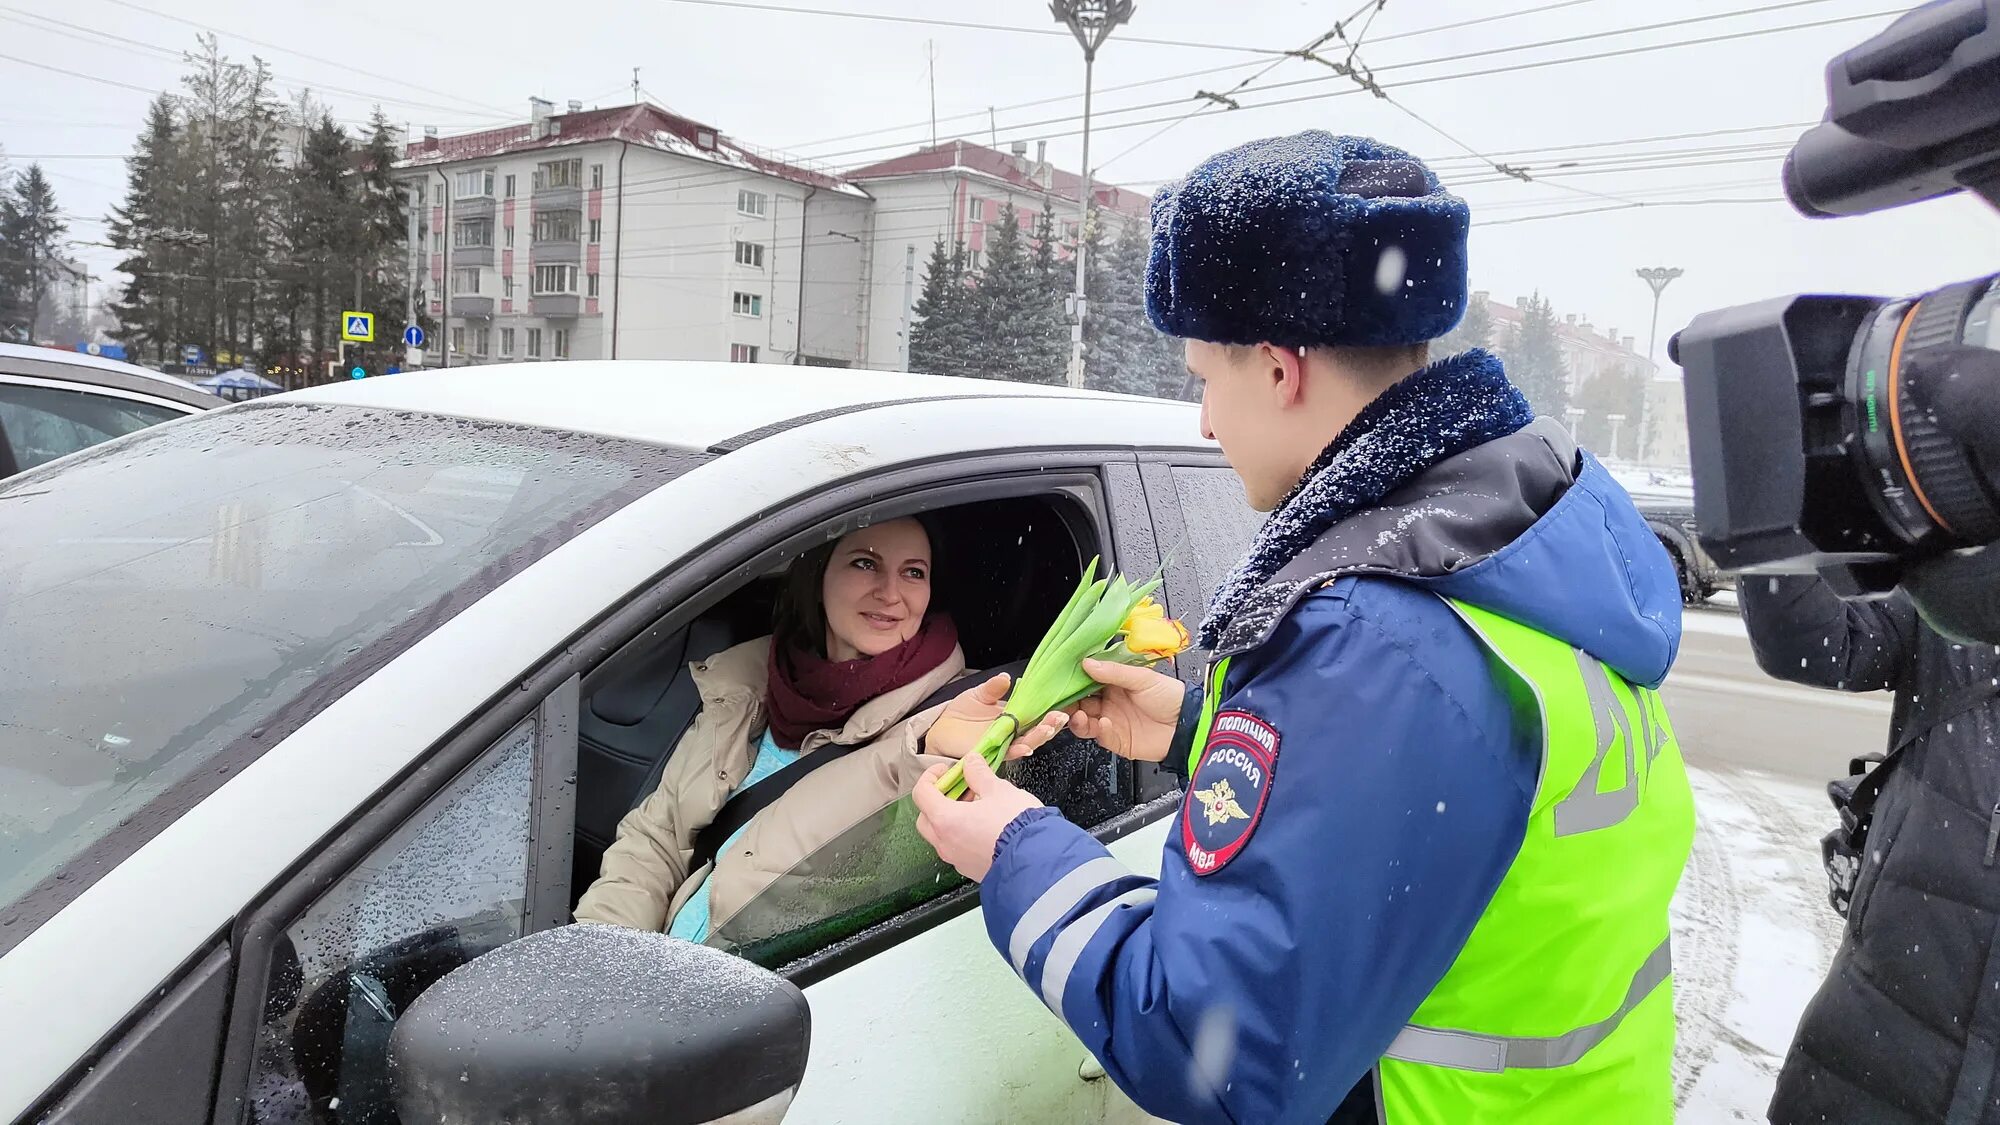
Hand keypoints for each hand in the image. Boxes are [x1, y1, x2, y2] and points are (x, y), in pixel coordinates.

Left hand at [912, 751, 1041, 881]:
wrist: (1038, 861)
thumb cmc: (1017, 825)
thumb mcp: (999, 790)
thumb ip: (980, 774)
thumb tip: (971, 763)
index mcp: (946, 820)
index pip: (922, 794)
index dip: (931, 776)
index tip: (946, 770)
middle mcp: (945, 843)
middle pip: (926, 817)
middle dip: (938, 800)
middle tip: (959, 789)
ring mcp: (957, 860)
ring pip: (941, 836)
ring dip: (952, 818)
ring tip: (977, 806)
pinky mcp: (971, 870)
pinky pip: (958, 849)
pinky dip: (963, 835)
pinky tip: (985, 826)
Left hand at [924, 673, 1069, 760]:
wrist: (940, 731)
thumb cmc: (960, 714)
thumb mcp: (977, 694)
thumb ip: (992, 688)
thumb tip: (1006, 678)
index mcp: (1013, 716)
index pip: (1036, 714)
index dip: (1048, 711)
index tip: (1060, 704)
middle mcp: (1012, 731)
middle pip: (1037, 730)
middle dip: (1050, 724)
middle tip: (1060, 717)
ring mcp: (1003, 743)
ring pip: (1027, 742)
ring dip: (1039, 737)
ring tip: (1048, 728)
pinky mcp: (992, 753)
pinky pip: (1008, 754)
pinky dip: (1018, 750)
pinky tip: (1026, 746)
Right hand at [1068, 659, 1186, 763]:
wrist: (1187, 725)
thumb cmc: (1170, 697)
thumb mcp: (1142, 678)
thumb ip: (1113, 672)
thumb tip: (1087, 663)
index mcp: (1114, 684)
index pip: (1086, 682)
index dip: (1073, 681)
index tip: (1061, 679)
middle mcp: (1109, 702)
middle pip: (1079, 702)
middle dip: (1068, 702)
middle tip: (1062, 701)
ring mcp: (1111, 721)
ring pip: (1083, 721)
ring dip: (1077, 718)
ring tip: (1078, 715)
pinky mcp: (1116, 740)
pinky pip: (1099, 736)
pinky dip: (1097, 730)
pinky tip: (1104, 723)